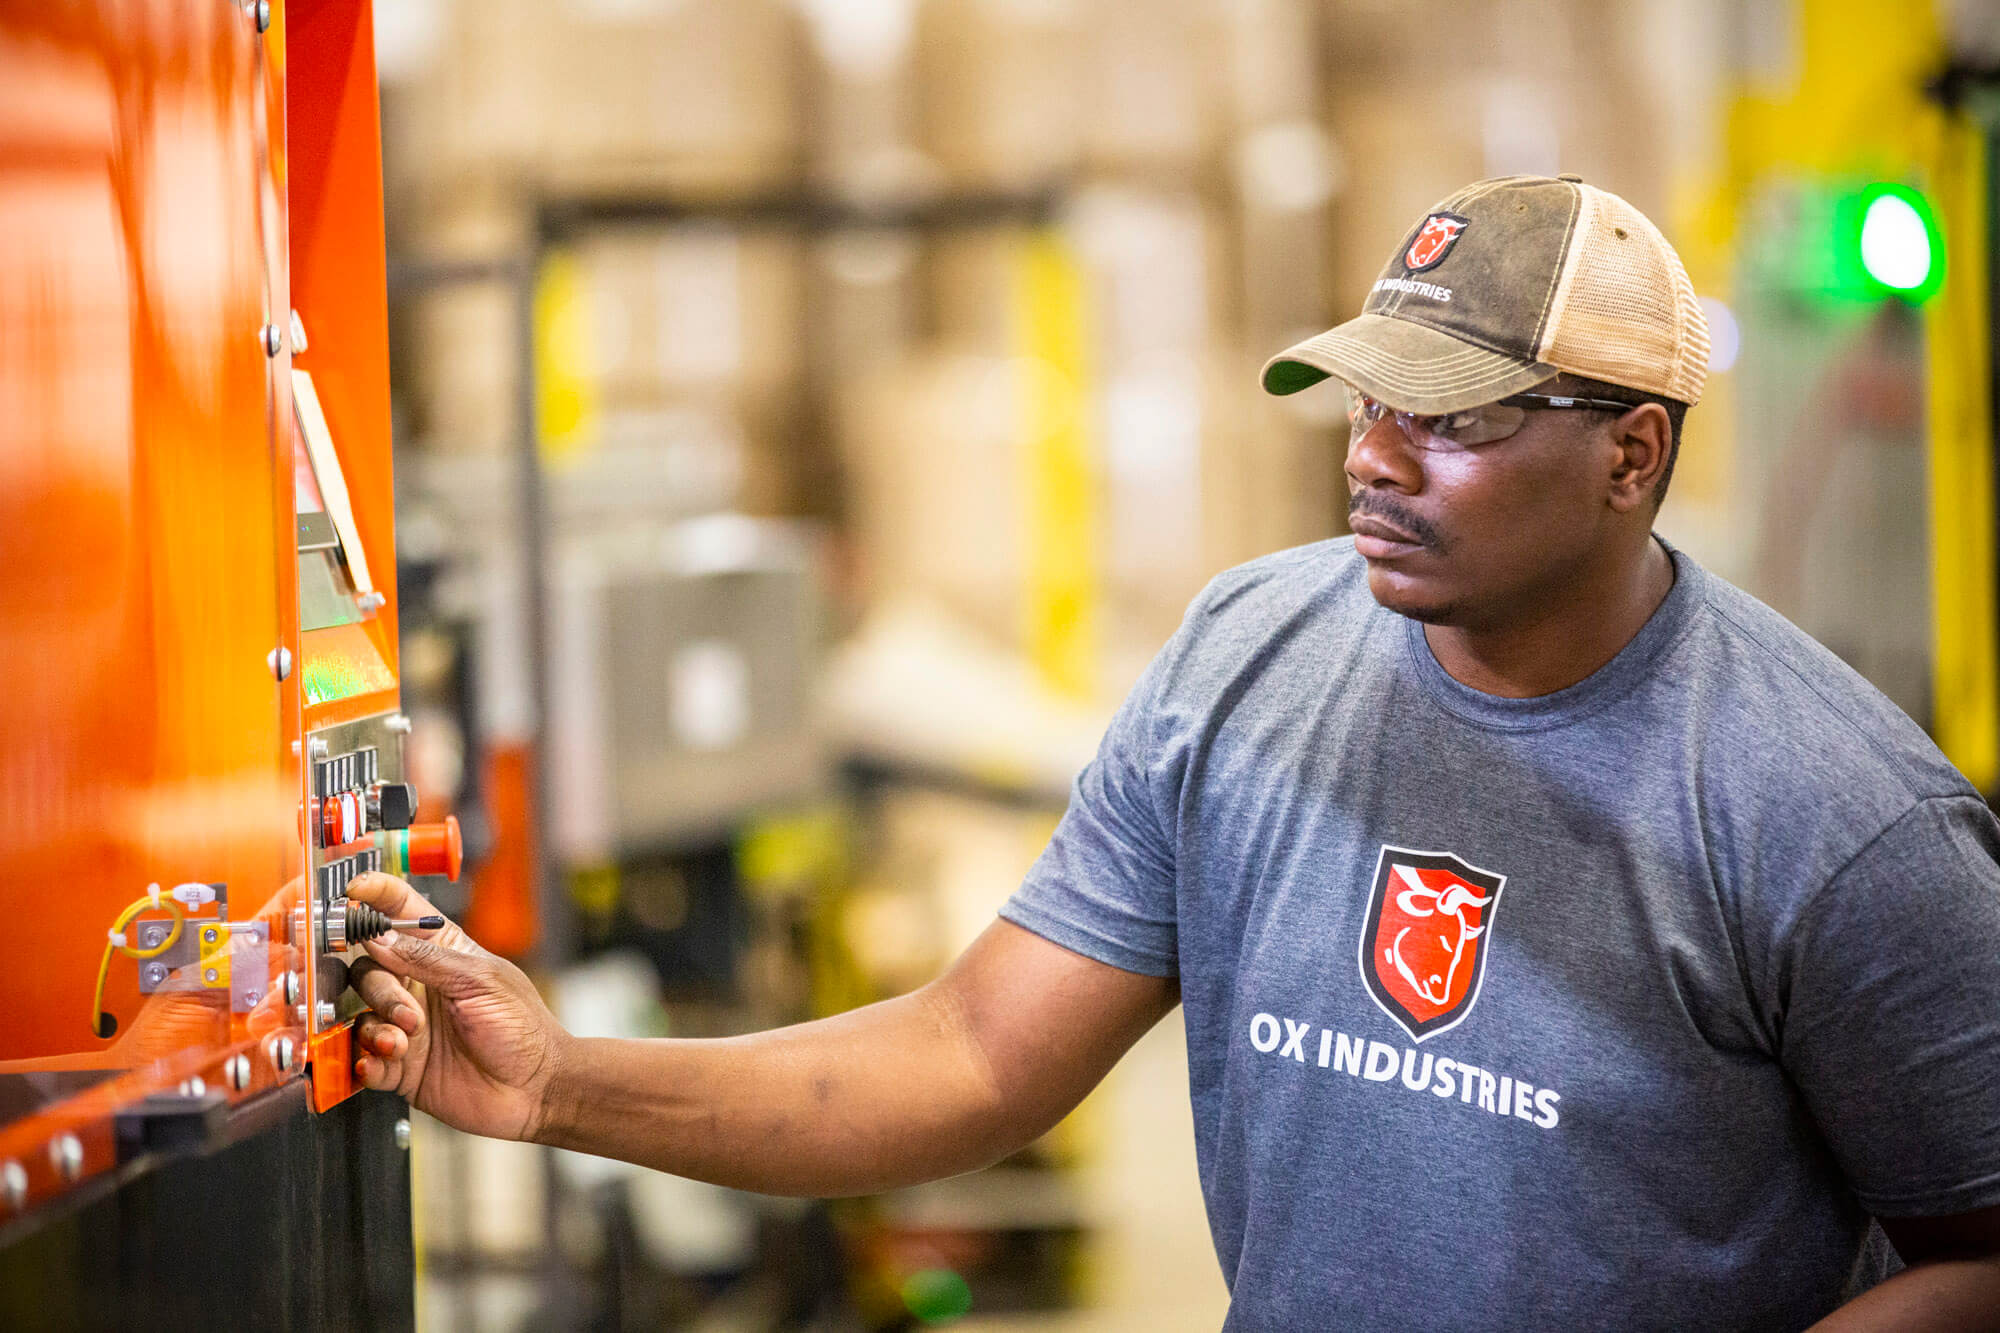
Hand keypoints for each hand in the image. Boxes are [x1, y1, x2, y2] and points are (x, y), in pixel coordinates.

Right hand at [344, 872, 567, 1141]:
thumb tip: (378, 936)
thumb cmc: (523, 1028)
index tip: (352, 893)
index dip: (375, 896)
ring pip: (361, 1014)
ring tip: (402, 1043)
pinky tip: (380, 1063)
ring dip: (375, 1027)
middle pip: (367, 970)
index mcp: (442, 954)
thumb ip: (427, 961)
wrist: (536, 1089)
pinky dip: (366, 1061)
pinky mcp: (399, 1067)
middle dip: (380, 990)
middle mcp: (418, 986)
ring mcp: (406, 1027)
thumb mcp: (481, 983)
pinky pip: (364, 1059)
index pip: (400, 913)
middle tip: (408, 1014)